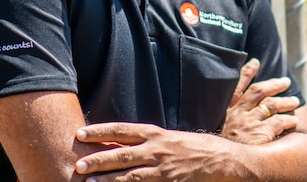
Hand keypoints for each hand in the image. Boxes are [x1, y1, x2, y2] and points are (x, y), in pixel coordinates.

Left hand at [74, 123, 243, 180]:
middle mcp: (159, 150)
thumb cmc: (196, 149)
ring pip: (132, 176)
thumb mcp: (171, 140)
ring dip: (109, 181)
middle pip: (123, 154)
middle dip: (99, 159)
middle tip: (78, 165)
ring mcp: (165, 170)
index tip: (80, 132)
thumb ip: (148, 142)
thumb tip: (119, 142)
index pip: (123, 130)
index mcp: (157, 135)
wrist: (227, 162)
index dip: (101, 130)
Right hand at [220, 58, 300, 144]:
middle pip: (259, 91)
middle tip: (286, 82)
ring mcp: (249, 122)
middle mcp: (238, 113)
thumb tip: (242, 112)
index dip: (247, 72)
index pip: (237, 86)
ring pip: (272, 105)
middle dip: (274, 84)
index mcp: (227, 110)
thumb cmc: (222, 149)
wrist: (220, 164)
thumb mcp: (220, 129)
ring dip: (285, 102)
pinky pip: (278, 122)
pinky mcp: (260, 134)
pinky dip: (288, 120)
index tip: (256, 62)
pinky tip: (294, 121)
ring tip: (295, 102)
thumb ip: (230, 117)